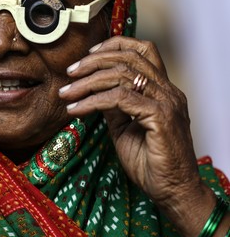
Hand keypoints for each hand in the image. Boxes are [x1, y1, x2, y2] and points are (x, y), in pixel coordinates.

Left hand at [58, 36, 216, 236]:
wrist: (171, 191)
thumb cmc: (150, 162)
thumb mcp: (124, 128)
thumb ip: (113, 106)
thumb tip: (92, 90)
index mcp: (162, 90)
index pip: (144, 50)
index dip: (115, 45)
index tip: (88, 55)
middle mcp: (168, 91)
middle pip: (129, 57)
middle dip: (93, 62)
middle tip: (69, 73)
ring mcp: (167, 102)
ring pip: (122, 75)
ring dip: (87, 82)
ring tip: (67, 93)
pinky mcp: (160, 117)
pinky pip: (120, 99)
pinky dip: (93, 102)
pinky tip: (77, 110)